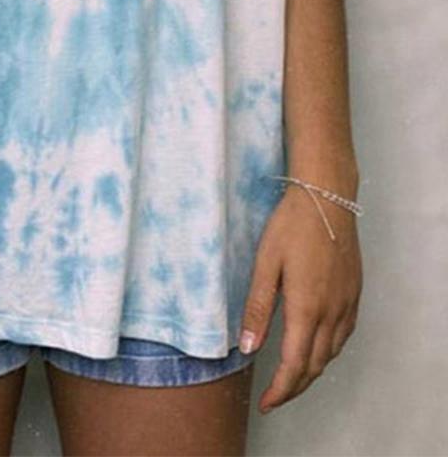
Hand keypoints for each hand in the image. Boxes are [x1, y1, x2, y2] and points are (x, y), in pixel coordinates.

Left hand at [238, 183, 362, 413]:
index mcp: (307, 308)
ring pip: (332, 353)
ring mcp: (347, 303)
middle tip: (274, 396)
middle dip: (295, 387)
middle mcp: (332, 312)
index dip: (281, 391)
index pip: (295, 365)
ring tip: (291, 377)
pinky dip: (328, 351)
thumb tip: (247, 348)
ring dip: (312, 370)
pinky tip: (316, 347)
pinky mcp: (355, 293)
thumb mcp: (266, 264)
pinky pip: (344, 335)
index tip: (266, 403)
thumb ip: (257, 308)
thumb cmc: (291, 226)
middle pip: (315, 366)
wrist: (327, 197)